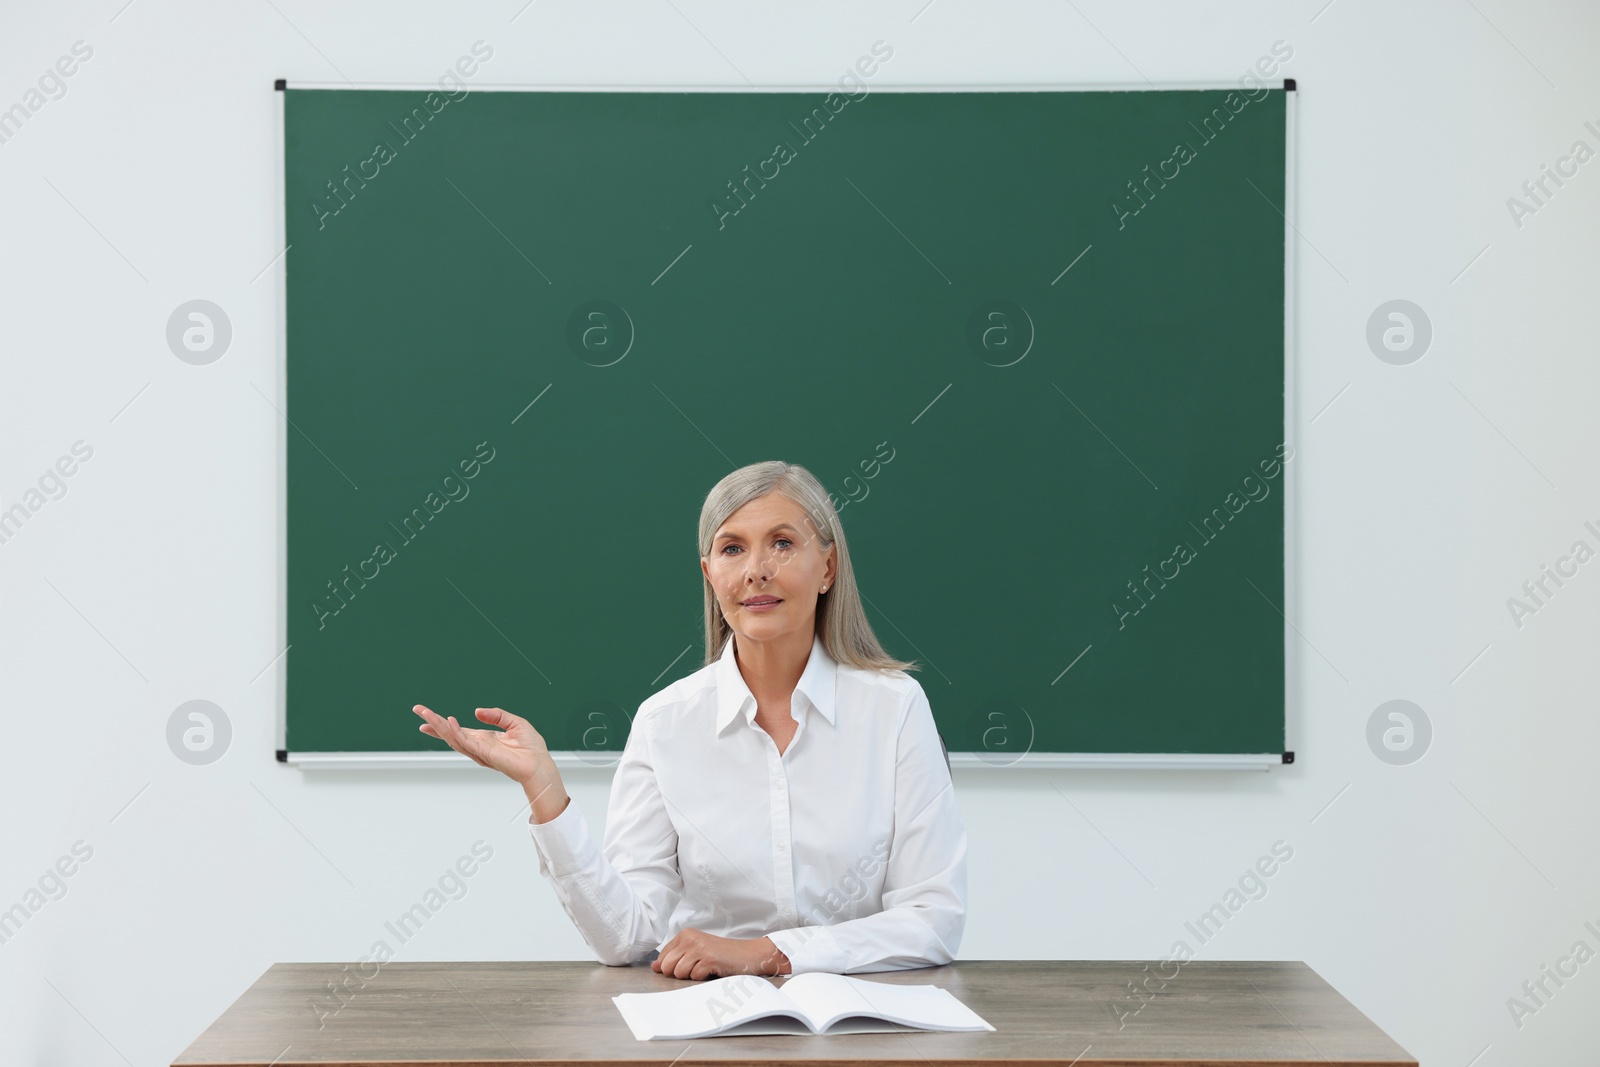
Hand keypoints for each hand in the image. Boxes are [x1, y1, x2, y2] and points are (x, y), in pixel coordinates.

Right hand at [413, 704, 567, 820]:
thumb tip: (476, 711)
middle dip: (433, 722)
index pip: (458, 730)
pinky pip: (466, 742)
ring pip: (453, 737)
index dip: (441, 723)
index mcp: (484, 738)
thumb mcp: (515, 722)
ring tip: (427, 715)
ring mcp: (479, 750)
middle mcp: (478, 745)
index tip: (425, 716)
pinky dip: (456, 732)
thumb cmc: (531, 748)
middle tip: (418, 710)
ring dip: (439, 726)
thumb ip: (496, 715)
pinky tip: (449, 722)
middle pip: (450, 733)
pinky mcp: (484, 753)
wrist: (540, 764)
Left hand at [651, 928, 791, 980]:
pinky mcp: (708, 959)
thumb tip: (655, 967)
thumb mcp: (696, 951)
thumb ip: (675, 957)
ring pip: (679, 973)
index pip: (663, 957)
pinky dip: (704, 978)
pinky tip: (714, 970)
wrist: (749, 955)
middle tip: (698, 968)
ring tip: (707, 968)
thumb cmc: (722, 955)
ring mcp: (699, 948)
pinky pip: (694, 977)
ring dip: (693, 976)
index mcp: (685, 934)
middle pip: (667, 966)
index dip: (672, 967)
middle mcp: (690, 938)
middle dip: (680, 973)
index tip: (688, 965)